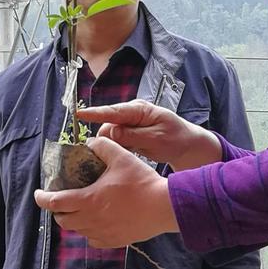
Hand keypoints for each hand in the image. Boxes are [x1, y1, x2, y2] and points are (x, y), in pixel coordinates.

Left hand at [35, 137, 178, 248]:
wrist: (164, 207)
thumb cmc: (142, 182)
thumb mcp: (121, 157)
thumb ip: (102, 146)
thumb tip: (92, 142)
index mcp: (88, 200)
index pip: (55, 202)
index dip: (42, 198)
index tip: (39, 194)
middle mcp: (91, 220)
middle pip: (63, 221)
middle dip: (58, 210)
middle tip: (61, 200)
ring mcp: (102, 233)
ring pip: (78, 231)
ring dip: (74, 220)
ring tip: (80, 209)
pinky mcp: (114, 241)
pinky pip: (93, 240)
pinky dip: (89, 231)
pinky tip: (96, 222)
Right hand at [74, 99, 222, 170]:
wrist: (187, 145)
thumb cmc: (176, 139)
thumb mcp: (156, 139)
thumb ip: (134, 135)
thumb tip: (111, 131)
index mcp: (140, 110)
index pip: (114, 111)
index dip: (96, 113)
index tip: (80, 114)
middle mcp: (133, 114)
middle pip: (108, 124)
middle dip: (104, 139)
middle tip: (105, 155)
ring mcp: (131, 123)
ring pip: (111, 134)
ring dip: (110, 146)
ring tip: (115, 158)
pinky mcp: (130, 134)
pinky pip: (116, 140)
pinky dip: (116, 149)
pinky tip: (121, 157)